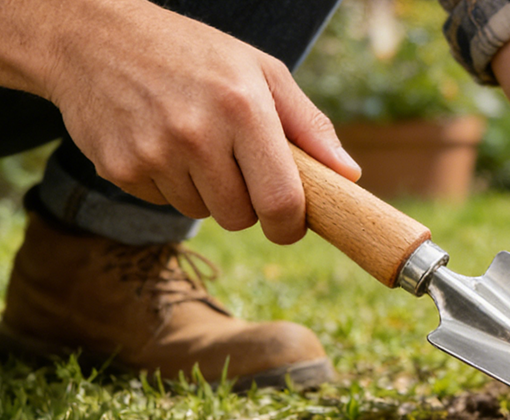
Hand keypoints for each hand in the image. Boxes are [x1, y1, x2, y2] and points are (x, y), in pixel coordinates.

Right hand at [38, 0, 361, 243]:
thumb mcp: (261, 70)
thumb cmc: (194, 54)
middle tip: (235, 165)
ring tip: (192, 142)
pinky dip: (168, 184)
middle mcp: (197, 133)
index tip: (290, 225)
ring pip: (202, 213)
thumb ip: (309, 124)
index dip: (290, 226)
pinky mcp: (119, 168)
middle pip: (240, 217)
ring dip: (205, 192)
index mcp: (244, 108)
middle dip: (246, 204)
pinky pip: (163, 204)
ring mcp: (154, 153)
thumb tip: (348, 173)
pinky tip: (159, 141)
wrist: (94, 37)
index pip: (280, 200)